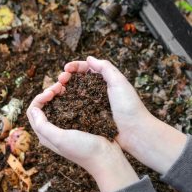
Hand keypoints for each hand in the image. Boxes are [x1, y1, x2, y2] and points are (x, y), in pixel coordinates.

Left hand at [26, 83, 138, 191]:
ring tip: (65, 86)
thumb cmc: (83, 150)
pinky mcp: (76, 123)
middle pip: (42, 107)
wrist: (106, 158)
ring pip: (54, 105)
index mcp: (45, 135)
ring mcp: (64, 126)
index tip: (52, 92)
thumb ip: (43, 126)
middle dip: (48, 93)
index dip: (39, 98)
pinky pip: (67, 107)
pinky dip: (67, 97)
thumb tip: (34, 109)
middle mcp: (52, 131)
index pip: (33, 112)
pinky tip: (74, 92)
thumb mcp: (60, 139)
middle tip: (60, 85)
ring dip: (57, 94)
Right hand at [59, 56, 186, 174]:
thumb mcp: (119, 82)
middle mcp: (96, 91)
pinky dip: (66, 103)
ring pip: (74, 93)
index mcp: (105, 81)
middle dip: (66, 77)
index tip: (66, 69)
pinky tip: (60, 103)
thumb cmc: (129, 106)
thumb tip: (89, 58)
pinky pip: (75, 108)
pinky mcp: (88, 117)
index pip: (86, 69)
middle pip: (77, 80)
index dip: (75, 67)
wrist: (134, 132)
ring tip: (57, 90)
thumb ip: (105, 68)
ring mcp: (91, 104)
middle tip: (60, 80)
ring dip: (64, 89)